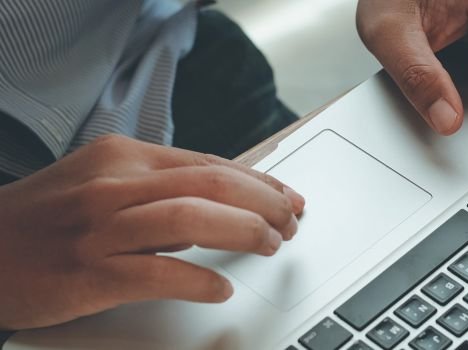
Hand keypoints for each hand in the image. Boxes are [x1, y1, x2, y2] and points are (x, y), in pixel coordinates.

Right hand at [0, 135, 303, 329]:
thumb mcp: (104, 183)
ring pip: (192, 218)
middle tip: (292, 223)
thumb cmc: (47, 220)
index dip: (261, 183)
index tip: (289, 198)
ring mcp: (101, 226)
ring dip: (244, 232)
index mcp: (125, 157)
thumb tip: (220, 209)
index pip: (211, 164)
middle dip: (265, 203)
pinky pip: (158, 272)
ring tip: (270, 246)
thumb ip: (161, 191)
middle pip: (213, 183)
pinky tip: (220, 289)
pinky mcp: (89, 271)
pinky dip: (199, 281)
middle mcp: (116, 184)